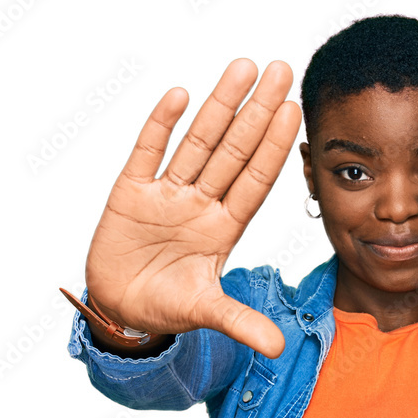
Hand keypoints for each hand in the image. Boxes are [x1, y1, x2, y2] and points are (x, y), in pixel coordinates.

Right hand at [84, 58, 302, 358]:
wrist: (122, 310)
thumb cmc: (166, 306)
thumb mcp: (206, 312)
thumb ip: (240, 323)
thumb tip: (278, 348)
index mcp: (222, 228)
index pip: (254, 181)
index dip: (274, 147)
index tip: (295, 112)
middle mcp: (200, 204)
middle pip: (233, 150)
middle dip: (256, 112)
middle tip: (280, 71)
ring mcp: (166, 195)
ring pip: (197, 143)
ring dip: (218, 107)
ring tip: (242, 69)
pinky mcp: (130, 194)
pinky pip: (147, 153)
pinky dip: (160, 126)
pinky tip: (180, 96)